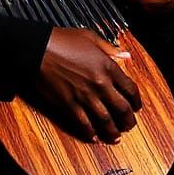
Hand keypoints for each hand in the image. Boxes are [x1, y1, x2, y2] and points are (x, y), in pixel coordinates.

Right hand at [31, 27, 142, 143]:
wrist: (37, 49)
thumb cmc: (61, 40)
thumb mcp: (89, 37)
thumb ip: (109, 47)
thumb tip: (124, 54)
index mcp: (107, 66)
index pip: (130, 88)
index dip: (136, 100)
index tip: (136, 106)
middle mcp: (100, 84)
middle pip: (122, 108)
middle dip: (128, 120)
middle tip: (130, 125)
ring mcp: (85, 96)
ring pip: (105, 120)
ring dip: (113, 131)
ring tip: (116, 137)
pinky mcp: (69, 104)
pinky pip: (84, 123)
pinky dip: (90, 132)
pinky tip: (94, 137)